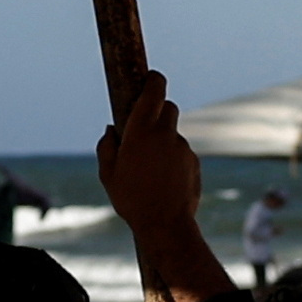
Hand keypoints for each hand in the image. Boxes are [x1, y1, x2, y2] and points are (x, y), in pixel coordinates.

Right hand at [94, 74, 219, 298]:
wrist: (165, 224)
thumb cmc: (131, 198)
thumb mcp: (108, 173)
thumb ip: (107, 146)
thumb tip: (111, 130)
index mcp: (141, 130)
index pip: (154, 90)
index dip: (154, 80)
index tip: (151, 77)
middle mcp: (165, 134)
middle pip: (168, 107)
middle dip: (158, 111)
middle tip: (144, 128)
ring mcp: (183, 148)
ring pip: (174, 134)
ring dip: (164, 140)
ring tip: (150, 168)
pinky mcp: (194, 162)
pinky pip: (182, 153)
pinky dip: (173, 159)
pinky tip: (163, 180)